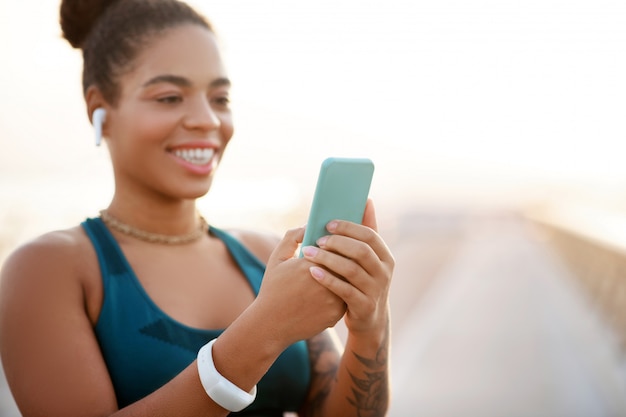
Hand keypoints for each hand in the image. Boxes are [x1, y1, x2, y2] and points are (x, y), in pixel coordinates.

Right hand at [255, 227, 346, 345]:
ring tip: (343, 267)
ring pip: (350, 278)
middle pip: (346, 261)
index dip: (336, 241)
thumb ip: (292, 237)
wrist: (271, 324)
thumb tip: (309, 225)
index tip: (335, 239)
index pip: (334, 245)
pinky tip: (341, 286)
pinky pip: (347, 295)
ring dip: (348, 272)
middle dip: (346, 255)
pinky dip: (345, 290)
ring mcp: (333, 298)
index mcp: (310, 263)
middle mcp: (325, 281)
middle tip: (344, 250)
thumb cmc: (273, 289)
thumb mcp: (277, 258)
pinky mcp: (336, 313)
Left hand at [301, 199, 394, 334]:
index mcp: (386, 257)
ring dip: (327, 259)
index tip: (327, 224)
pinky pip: (344, 290)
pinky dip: (327, 279)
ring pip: (351, 270)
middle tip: (317, 239)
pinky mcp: (364, 306)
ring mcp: (376, 290)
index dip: (348, 227)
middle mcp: (384, 272)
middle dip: (337, 242)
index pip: (370, 235)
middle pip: (361, 251)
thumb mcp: (370, 259)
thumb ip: (367, 231)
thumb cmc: (363, 281)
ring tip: (307, 253)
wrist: (369, 320)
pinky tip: (311, 271)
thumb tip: (367, 200)